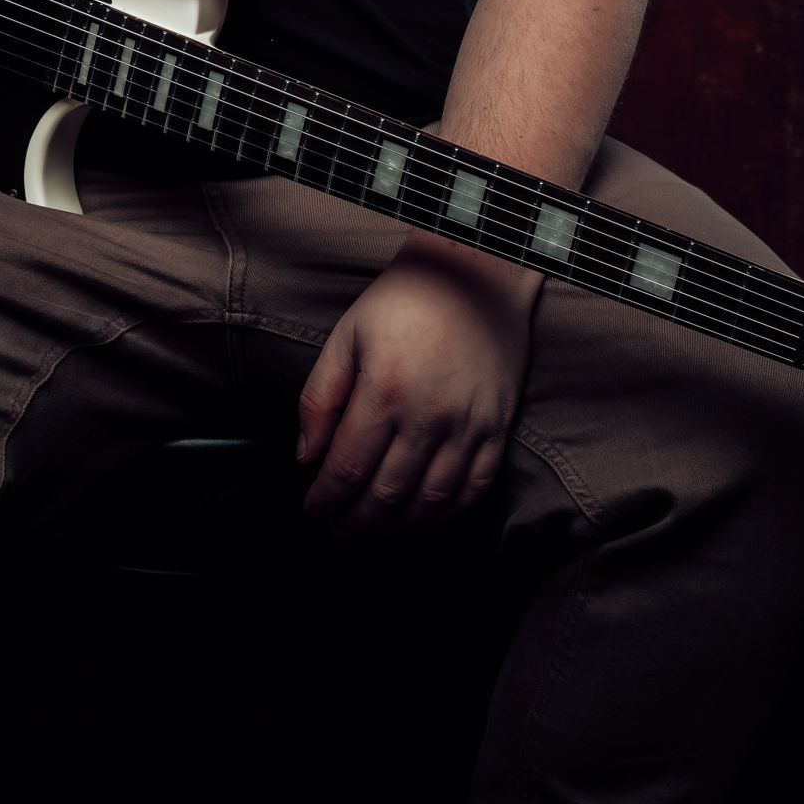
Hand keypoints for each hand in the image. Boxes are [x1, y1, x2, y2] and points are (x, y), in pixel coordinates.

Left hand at [295, 242, 537, 531]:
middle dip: (354, 522)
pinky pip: (474, 489)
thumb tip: (306, 456)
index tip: (312, 510)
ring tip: (373, 527)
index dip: (325, 500)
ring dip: (396, 526)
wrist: (475, 275)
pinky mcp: (497, 427)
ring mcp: (468, 425)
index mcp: (385, 390)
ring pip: (429, 503)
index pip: (347, 469)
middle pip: (385, 494)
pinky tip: (422, 515)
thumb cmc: (405, 302)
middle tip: (337, 529)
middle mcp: (429, 415)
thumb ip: (320, 398)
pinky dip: (445, 514)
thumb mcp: (347, 336)